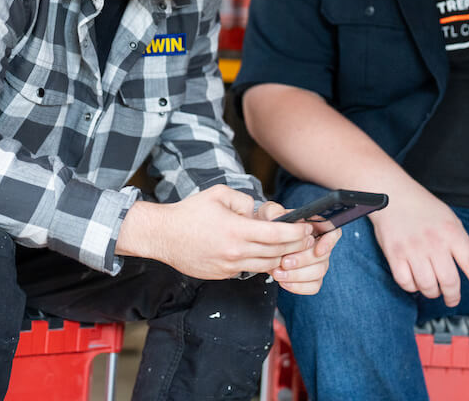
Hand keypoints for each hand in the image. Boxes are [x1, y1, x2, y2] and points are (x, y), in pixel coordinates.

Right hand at [117, 186, 314, 279]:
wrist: (163, 236)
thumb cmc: (189, 213)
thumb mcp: (219, 194)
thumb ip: (244, 200)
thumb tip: (257, 211)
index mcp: (237, 230)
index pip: (277, 234)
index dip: (296, 232)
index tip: (305, 228)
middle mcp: (236, 252)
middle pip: (277, 253)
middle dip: (295, 246)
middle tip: (305, 239)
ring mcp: (229, 267)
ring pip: (266, 265)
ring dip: (280, 257)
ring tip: (288, 247)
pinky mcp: (222, 275)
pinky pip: (249, 270)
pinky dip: (261, 263)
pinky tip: (264, 253)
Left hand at [253, 201, 339, 294]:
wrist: (259, 242)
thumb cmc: (268, 224)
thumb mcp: (268, 212)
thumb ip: (274, 212)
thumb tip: (279, 218)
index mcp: (314, 225)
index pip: (332, 231)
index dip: (329, 242)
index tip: (318, 250)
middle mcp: (319, 243)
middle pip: (323, 255)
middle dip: (303, 261)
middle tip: (284, 262)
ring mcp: (316, 262)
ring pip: (319, 272)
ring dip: (298, 275)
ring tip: (278, 273)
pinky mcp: (310, 277)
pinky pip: (313, 286)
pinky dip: (298, 287)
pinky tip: (284, 282)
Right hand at [369, 185, 468, 305]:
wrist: (392, 194)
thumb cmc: (425, 208)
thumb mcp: (451, 221)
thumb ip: (466, 245)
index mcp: (452, 232)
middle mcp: (434, 242)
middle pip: (448, 281)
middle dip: (452, 296)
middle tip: (452, 299)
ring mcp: (413, 249)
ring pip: (427, 286)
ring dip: (432, 293)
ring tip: (433, 289)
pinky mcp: (394, 254)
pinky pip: (406, 282)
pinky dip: (412, 287)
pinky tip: (415, 281)